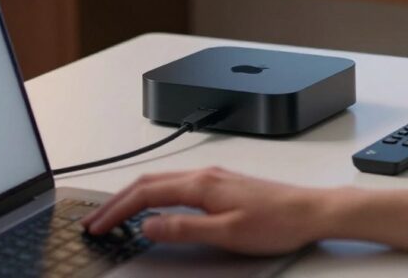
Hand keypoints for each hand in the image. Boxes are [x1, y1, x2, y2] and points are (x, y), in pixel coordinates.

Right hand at [81, 167, 407, 254]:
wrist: (312, 211)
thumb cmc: (278, 222)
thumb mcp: (227, 233)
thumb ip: (185, 228)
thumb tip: (149, 225)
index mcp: (201, 184)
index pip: (146, 194)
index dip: (116, 210)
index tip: (97, 226)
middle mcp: (205, 174)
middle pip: (148, 183)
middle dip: (117, 201)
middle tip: (95, 221)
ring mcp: (214, 177)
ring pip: (161, 181)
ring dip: (134, 197)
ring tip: (116, 215)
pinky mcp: (223, 184)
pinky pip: (177, 184)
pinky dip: (154, 194)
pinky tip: (154, 207)